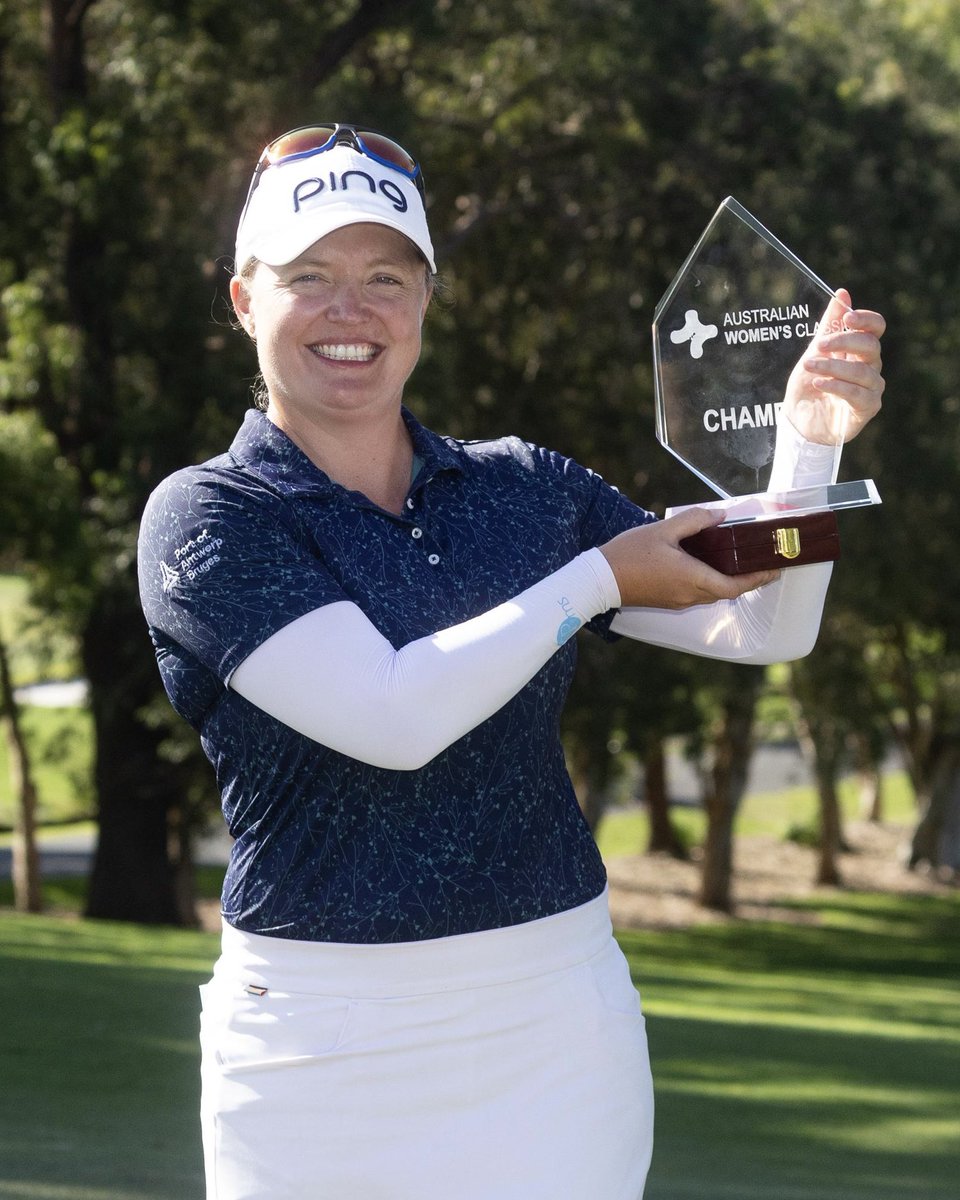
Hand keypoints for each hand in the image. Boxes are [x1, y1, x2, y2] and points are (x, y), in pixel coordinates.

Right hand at [599, 509, 778, 608]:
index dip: (757, 579)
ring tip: (738, 562)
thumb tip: (720, 515)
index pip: (735, 586)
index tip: (774, 570)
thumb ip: (694, 521)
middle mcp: (689, 594)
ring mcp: (678, 601)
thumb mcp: (663, 531)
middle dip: (747, 580)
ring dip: (728, 581)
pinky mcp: (669, 601)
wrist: (599, 580)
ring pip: (712, 593)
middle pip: (727, 591)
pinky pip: (698, 594)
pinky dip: (710, 582)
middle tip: (761, 562)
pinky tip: (708, 565)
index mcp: (692, 578)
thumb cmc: (629, 554)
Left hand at [782, 288, 884, 444]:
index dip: (866, 320)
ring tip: (810, 367)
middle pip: (871, 345)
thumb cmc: (808, 386)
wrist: (799, 422)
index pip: (875, 327)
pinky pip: (857, 394)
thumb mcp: (814, 352)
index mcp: (859, 350)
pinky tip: (819, 383)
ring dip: (833, 366)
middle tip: (819, 345)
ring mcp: (871, 388)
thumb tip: (842, 292)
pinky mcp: (866, 409)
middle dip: (844, 341)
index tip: (847, 317)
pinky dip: (837, 386)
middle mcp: (870, 367)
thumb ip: (829, 325)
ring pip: (863, 371)